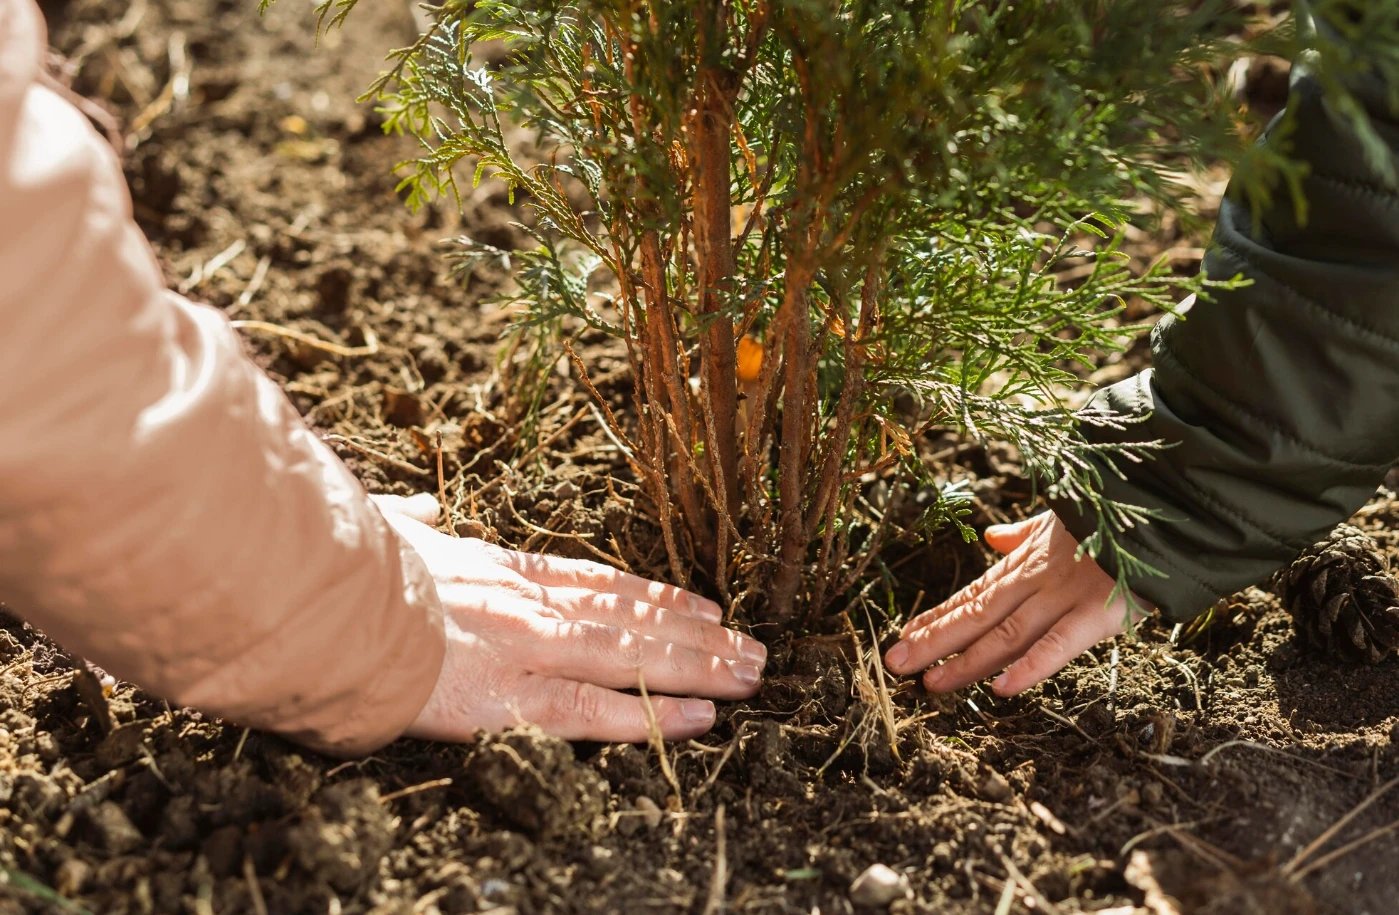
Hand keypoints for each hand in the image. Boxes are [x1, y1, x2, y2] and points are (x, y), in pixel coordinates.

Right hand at [371, 494, 765, 742]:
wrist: (313, 600)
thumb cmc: (342, 565)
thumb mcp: (385, 530)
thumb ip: (412, 523)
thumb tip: (421, 510)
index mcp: (500, 569)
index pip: (597, 583)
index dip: (656, 596)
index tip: (703, 604)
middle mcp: (527, 605)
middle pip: (630, 619)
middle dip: (697, 635)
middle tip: (753, 645)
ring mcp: (524, 648)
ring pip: (630, 659)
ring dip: (698, 668)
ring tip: (751, 674)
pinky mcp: (508, 698)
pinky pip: (594, 711)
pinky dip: (651, 716)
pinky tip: (700, 719)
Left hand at [883, 512, 1150, 696]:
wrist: (1165, 502)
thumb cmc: (1116, 516)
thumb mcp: (1062, 520)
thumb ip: (1025, 534)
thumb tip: (993, 537)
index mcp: (1028, 561)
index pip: (973, 595)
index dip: (938, 618)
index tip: (903, 637)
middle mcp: (1037, 579)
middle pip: (977, 615)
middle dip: (933, 641)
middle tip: (893, 665)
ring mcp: (1065, 596)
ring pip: (1005, 633)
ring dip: (965, 661)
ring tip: (929, 682)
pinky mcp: (1100, 612)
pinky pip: (1060, 643)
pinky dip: (1030, 667)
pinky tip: (1000, 689)